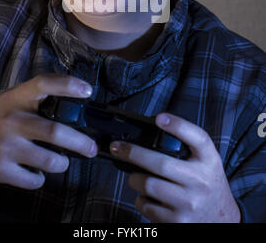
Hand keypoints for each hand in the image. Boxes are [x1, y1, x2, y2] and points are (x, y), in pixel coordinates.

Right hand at [0, 74, 96, 188]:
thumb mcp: (9, 99)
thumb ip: (34, 100)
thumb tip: (73, 103)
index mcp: (15, 99)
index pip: (44, 84)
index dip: (68, 85)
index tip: (87, 90)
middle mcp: (12, 121)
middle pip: (55, 132)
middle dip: (81, 142)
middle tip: (92, 148)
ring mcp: (6, 148)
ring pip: (49, 160)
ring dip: (62, 163)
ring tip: (63, 160)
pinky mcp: (1, 171)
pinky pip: (34, 180)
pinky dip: (41, 178)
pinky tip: (38, 171)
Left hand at [110, 113, 240, 222]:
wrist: (223, 220)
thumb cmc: (207, 183)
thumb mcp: (206, 160)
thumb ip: (187, 144)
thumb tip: (155, 127)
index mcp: (209, 160)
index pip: (198, 138)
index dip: (178, 125)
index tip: (159, 118)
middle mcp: (201, 181)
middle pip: (161, 163)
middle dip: (132, 153)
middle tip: (118, 147)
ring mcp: (189, 204)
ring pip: (148, 185)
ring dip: (134, 178)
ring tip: (136, 176)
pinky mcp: (177, 222)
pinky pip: (147, 206)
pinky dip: (141, 199)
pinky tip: (148, 196)